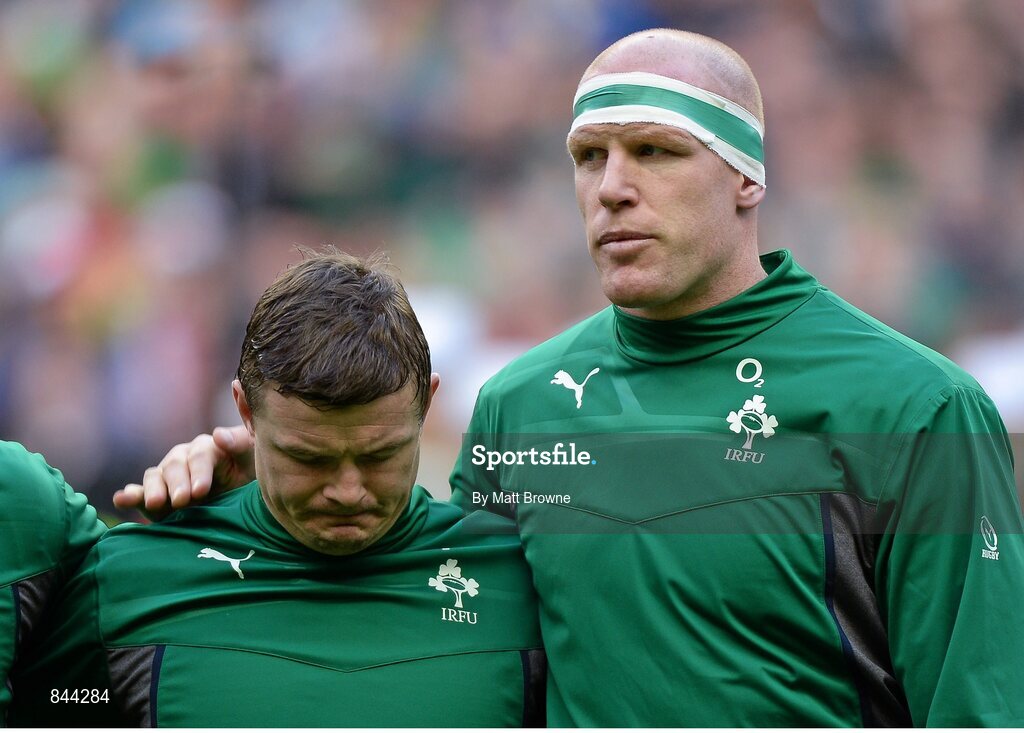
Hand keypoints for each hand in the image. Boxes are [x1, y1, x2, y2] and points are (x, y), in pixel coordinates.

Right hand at [113, 426, 255, 519]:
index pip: (199, 456)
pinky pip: (140, 493)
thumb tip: (217, 434)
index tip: (201, 490)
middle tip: (183, 501)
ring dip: (153, 490)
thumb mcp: (251, 456)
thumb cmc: (250, 473)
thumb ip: (238, 442)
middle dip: (177, 484)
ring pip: (154, 478)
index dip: (199, 472)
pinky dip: (130, 495)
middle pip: (174, 466)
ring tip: (155, 503)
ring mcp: (167, 478)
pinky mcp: (156, 498)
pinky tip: (121, 499)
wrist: (242, 502)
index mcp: (207, 448)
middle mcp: (183, 460)